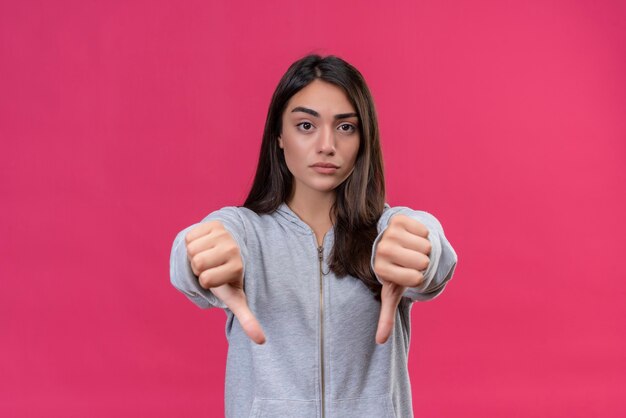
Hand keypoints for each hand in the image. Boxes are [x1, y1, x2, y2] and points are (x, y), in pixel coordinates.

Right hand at [185, 221, 265, 343]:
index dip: (206, 281)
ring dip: (195, 254)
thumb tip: (262, 342)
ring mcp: (224, 233)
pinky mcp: (213, 222)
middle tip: (212, 266)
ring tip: (208, 255)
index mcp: (237, 266)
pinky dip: (192, 242)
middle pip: (197, 263)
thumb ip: (248, 319)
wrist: (228, 249)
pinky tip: (205, 244)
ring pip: (192, 249)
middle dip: (199, 268)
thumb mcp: (236, 297)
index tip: (218, 278)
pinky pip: (190, 236)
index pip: (206, 279)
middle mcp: (233, 247)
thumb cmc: (227, 278)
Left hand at [373, 214, 430, 343]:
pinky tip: (412, 237)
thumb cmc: (394, 270)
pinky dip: (424, 235)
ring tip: (411, 249)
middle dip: (422, 262)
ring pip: (426, 246)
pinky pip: (425, 231)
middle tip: (410, 260)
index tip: (406, 274)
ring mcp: (389, 232)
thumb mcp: (390, 292)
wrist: (389, 242)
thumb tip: (380, 342)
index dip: (417, 277)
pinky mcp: (398, 219)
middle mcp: (382, 249)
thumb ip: (385, 316)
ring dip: (424, 249)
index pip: (416, 278)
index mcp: (380, 268)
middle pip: (422, 261)